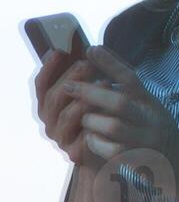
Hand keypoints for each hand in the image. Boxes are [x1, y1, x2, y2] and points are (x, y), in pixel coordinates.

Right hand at [33, 50, 101, 164]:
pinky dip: (93, 123)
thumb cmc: (101, 115)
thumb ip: (87, 75)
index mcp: (49, 106)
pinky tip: (106, 113)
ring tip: (105, 83)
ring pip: (66, 116)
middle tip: (87, 64)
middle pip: (54, 98)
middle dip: (70, 78)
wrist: (113, 149)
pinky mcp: (76, 153)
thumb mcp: (94, 92)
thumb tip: (90, 48)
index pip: (42, 85)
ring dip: (84, 98)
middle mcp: (50, 121)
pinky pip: (82, 137)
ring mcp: (61, 138)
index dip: (48, 68)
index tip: (60, 51)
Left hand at [71, 47, 178, 171]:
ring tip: (84, 119)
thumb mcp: (150, 108)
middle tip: (69, 86)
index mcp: (151, 102)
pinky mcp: (135, 159)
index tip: (91, 49)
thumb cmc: (156, 132)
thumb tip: (101, 75)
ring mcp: (143, 140)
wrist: (178, 163)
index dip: (112, 63)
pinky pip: (108, 149)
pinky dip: (94, 142)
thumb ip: (130, 95)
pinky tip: (90, 138)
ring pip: (112, 126)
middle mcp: (150, 119)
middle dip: (92, 93)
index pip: (132, 78)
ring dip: (92, 121)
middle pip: (120, 102)